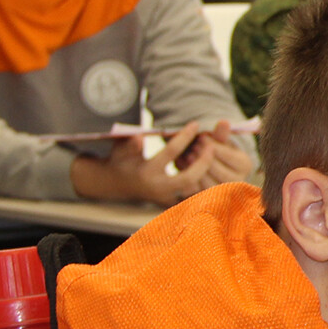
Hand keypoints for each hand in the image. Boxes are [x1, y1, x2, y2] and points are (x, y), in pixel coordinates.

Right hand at [73, 123, 217, 204]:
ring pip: (195, 191)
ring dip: (206, 173)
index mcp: (147, 172)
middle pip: (189, 178)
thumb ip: (130, 143)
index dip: (184, 136)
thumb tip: (139, 137)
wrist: (115, 184)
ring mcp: (166, 199)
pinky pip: (194, 196)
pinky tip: (209, 169)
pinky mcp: (172, 204)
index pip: (170, 152)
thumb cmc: (120, 160)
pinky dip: (203, 184)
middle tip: (212, 145)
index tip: (196, 124)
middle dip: (203, 162)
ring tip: (212, 155)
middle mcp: (158, 188)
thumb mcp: (120, 149)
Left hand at [180, 120, 255, 188]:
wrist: (209, 166)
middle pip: (219, 170)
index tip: (201, 138)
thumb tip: (224, 122)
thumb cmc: (215, 150)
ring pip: (209, 183)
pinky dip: (190, 180)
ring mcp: (225, 193)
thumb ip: (221, 133)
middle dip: (204, 157)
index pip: (228, 155)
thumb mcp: (219, 140)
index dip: (213, 145)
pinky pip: (198, 192)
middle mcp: (239, 181)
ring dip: (196, 168)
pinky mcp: (210, 200)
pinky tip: (185, 168)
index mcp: (245, 164)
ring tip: (188, 156)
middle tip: (192, 148)